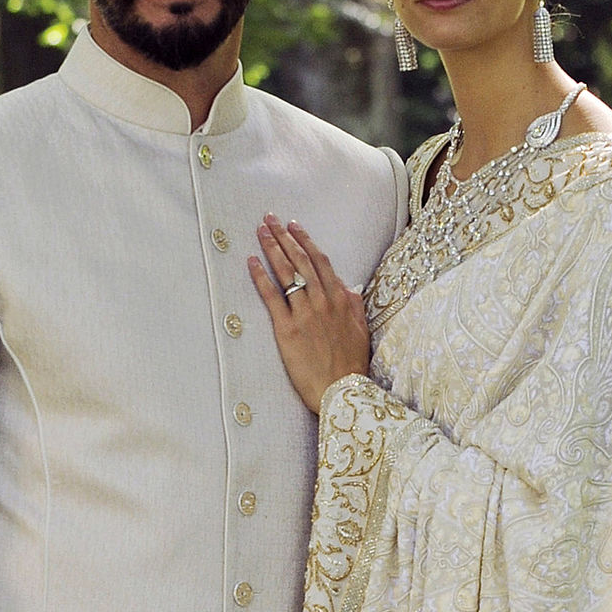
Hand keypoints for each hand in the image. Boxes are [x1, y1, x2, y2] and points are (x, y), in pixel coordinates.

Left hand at [248, 215, 369, 412]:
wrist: (342, 391)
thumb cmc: (351, 365)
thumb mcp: (361, 331)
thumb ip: (354, 306)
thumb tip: (350, 288)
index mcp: (341, 300)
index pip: (320, 262)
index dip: (305, 241)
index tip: (294, 226)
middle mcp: (323, 302)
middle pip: (301, 261)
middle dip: (284, 237)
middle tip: (270, 219)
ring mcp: (305, 314)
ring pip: (286, 273)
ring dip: (272, 249)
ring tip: (260, 232)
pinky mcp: (287, 329)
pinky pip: (271, 297)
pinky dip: (260, 277)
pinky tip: (251, 261)